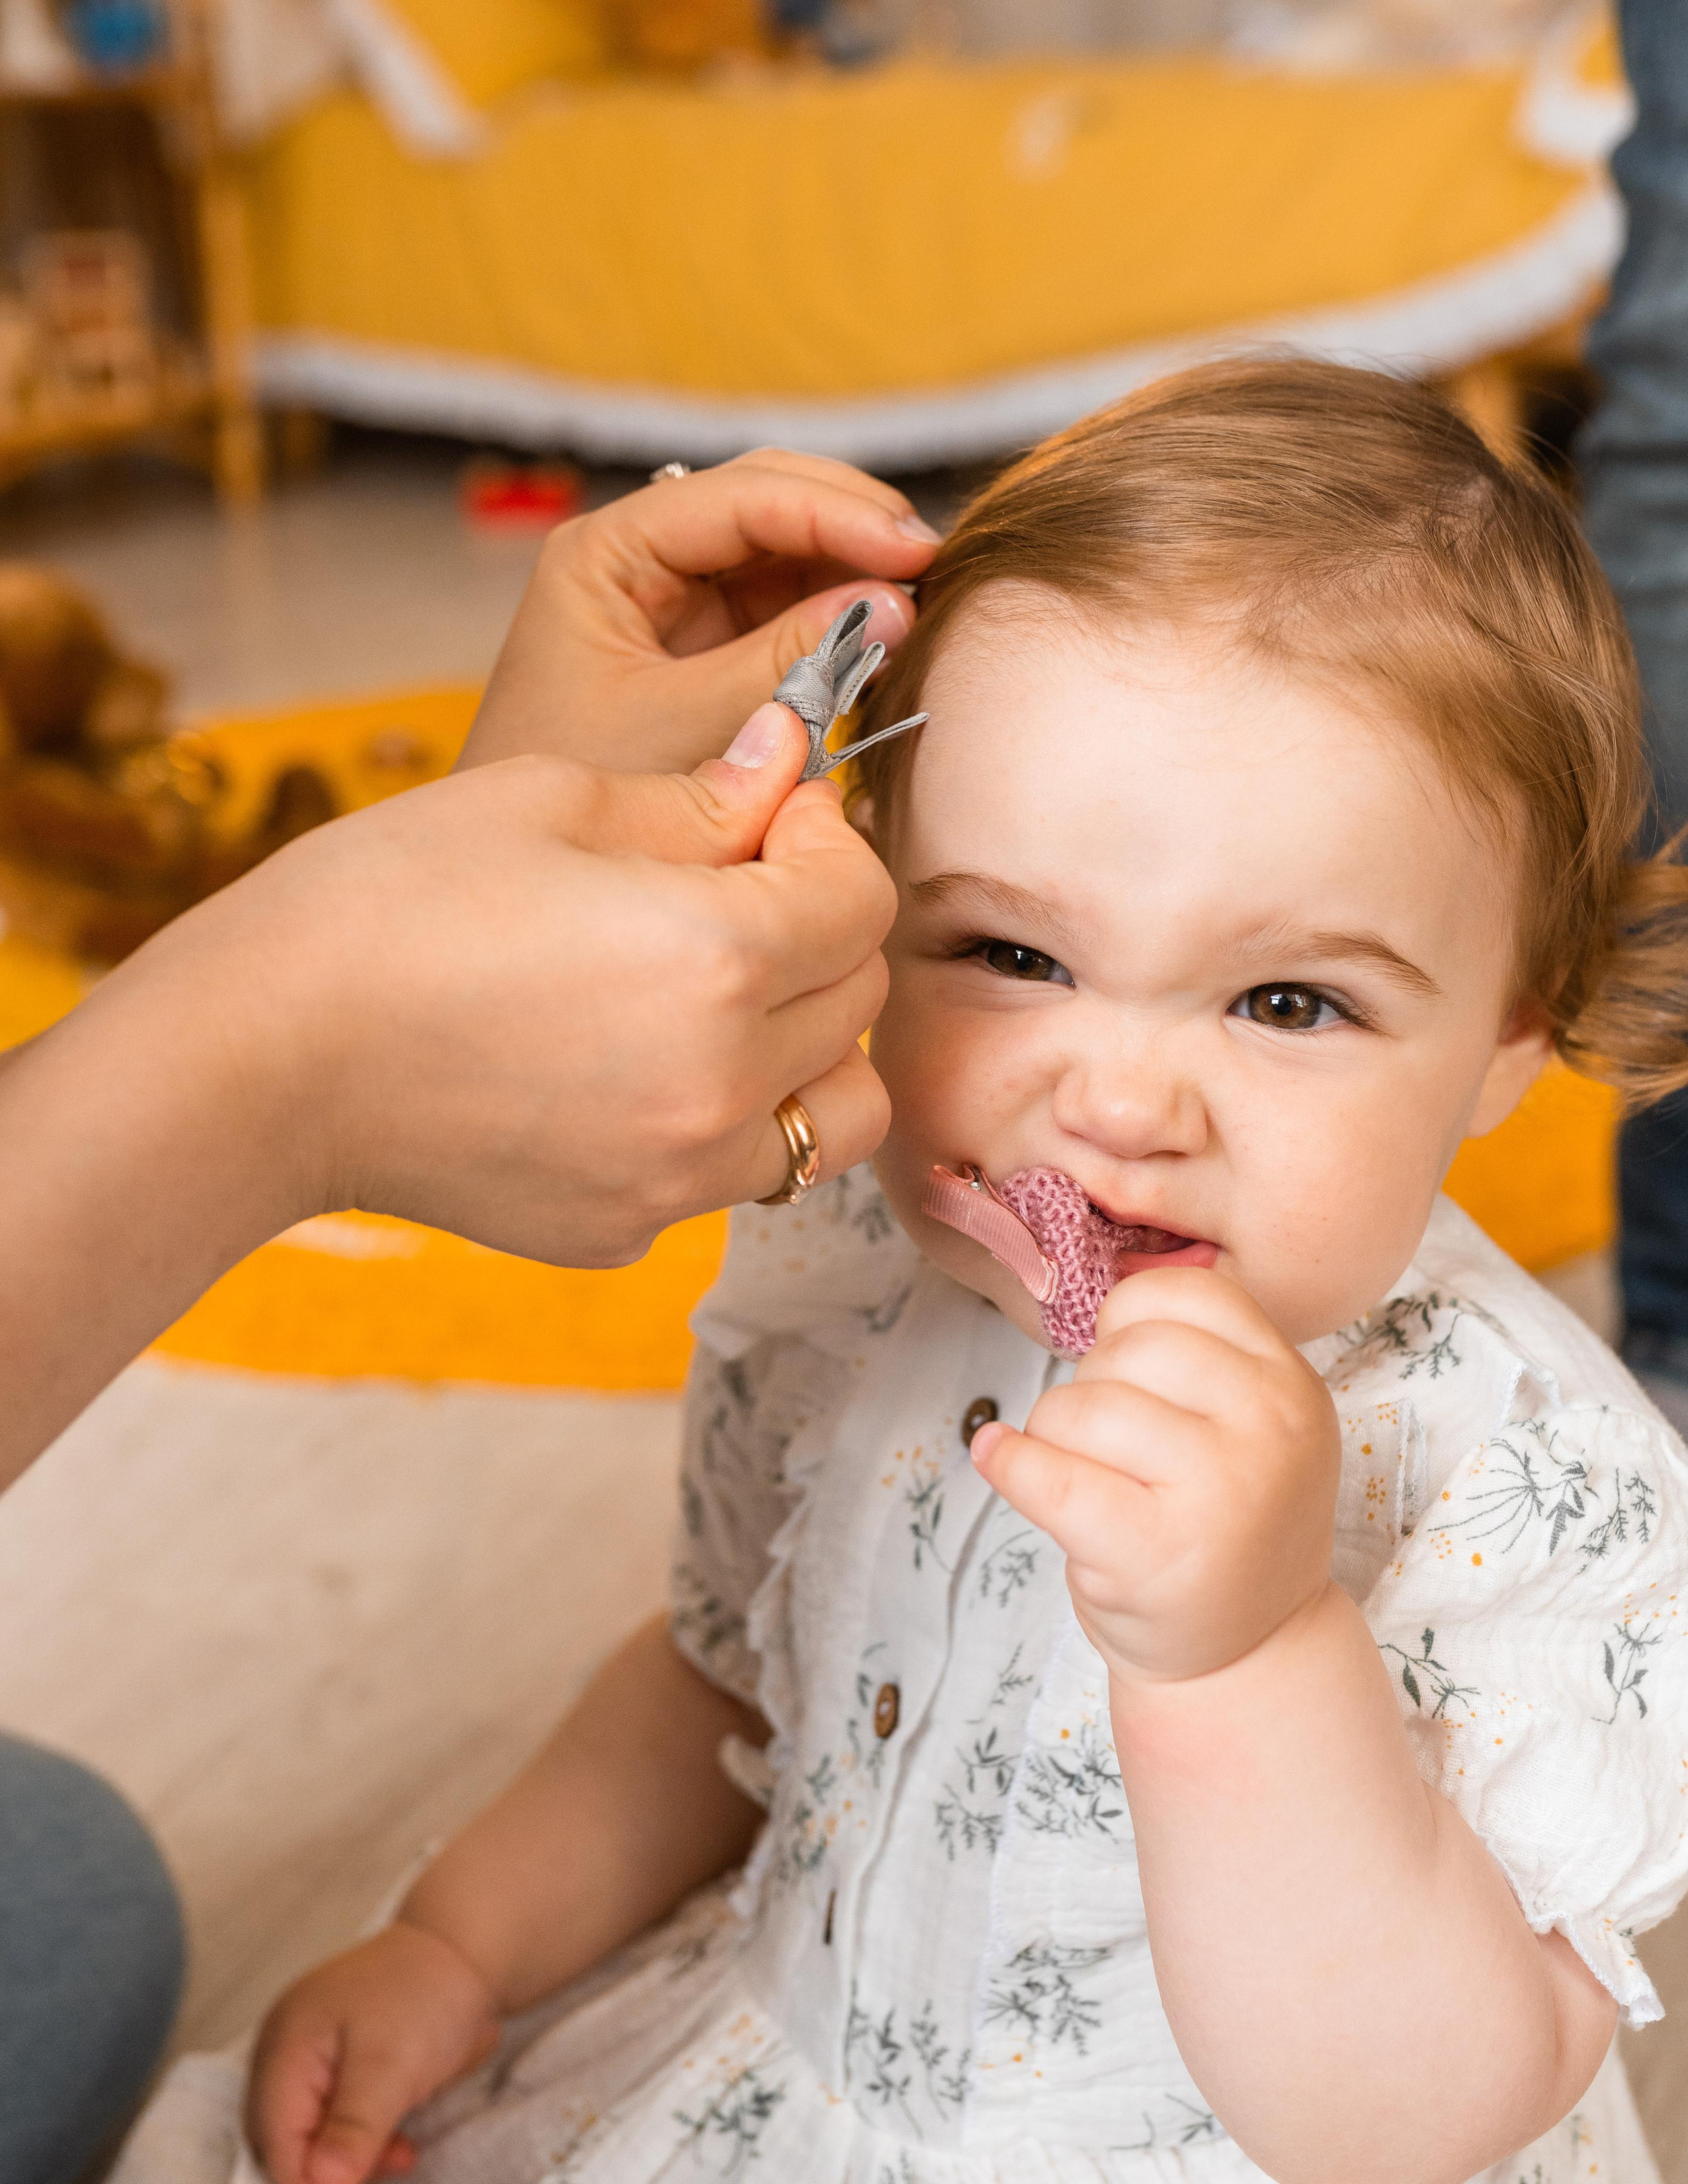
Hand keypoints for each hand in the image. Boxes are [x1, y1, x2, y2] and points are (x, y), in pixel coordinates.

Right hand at [0, 705, 894, 1478]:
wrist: (259, 1063)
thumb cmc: (382, 907)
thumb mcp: (548, 801)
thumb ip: (701, 798)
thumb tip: (789, 767)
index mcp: (715, 957)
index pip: (861, 898)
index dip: (826, 842)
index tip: (773, 822)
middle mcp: (721, 1084)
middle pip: (858, 1002)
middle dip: (819, 932)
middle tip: (736, 893)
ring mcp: (680, 1176)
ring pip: (834, 1113)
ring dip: (807, 1047)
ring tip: (720, 1000)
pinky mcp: (630, 1232)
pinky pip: (736, 1173)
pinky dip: (722, 1122)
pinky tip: (632, 1072)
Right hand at [246, 1923, 498, 2183]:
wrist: (464, 1951)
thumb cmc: (426, 1996)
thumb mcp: (392, 2065)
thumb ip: (354, 2128)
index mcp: (286, 2047)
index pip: (276, 2140)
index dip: (306, 2182)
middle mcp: (285, 2054)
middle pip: (285, 2143)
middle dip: (328, 2175)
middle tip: (385, 2172)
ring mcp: (310, 2060)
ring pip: (310, 2139)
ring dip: (351, 2163)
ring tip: (401, 2158)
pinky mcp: (337, 2068)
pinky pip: (334, 2122)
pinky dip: (363, 2144)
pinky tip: (399, 2148)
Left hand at [463, 449, 939, 775]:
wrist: (529, 884)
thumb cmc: (584, 802)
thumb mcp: (690, 728)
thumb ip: (792, 662)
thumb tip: (898, 605)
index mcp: (607, 553)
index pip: (743, 496)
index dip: (840, 514)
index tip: (919, 552)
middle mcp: (640, 559)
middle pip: (770, 500)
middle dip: (855, 526)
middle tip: (936, 568)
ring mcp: (675, 600)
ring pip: (788, 551)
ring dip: (854, 569)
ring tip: (919, 605)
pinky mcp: (705, 646)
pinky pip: (785, 608)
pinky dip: (836, 619)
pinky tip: (884, 639)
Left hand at [970, 1269, 1340, 1683]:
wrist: (1249, 1656)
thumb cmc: (1224, 1522)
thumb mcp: (1249, 1425)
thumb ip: (1197, 1355)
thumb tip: (1095, 1299)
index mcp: (1292, 1383)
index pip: (1185, 1293)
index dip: (1130, 1321)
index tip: (1126, 1372)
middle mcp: (1270, 1428)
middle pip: (1125, 1347)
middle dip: (1090, 1385)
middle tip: (1106, 1446)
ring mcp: (1219, 1490)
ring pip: (1080, 1406)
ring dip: (1053, 1434)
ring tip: (1085, 1478)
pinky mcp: (1155, 1550)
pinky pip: (1048, 1474)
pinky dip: (1010, 1464)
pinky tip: (1001, 1459)